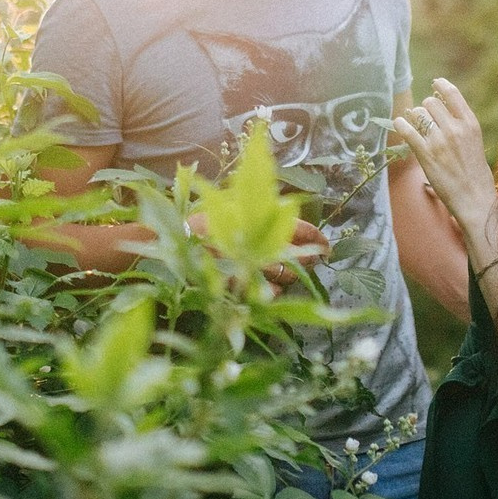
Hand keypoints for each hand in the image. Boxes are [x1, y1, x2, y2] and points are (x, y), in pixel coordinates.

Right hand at [186, 211, 329, 287]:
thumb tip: (289, 208)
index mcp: (254, 218)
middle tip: (317, 258)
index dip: (315, 235)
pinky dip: (273, 291)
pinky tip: (271, 287)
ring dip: (292, 274)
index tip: (326, 242)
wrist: (171, 243)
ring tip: (293, 271)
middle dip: (310, 257)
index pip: (296, 226)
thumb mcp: (231, 204)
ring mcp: (245, 266)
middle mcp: (253, 242)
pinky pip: (266, 294)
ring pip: (284, 275)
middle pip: (296, 254)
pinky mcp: (236, 285)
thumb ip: (259, 207)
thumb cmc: (204, 221)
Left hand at [393, 79, 497, 248]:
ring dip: (415, 118)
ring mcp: (439, 141)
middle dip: (427, 108)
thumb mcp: (475, 141)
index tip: (435, 82)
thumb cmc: (475, 172)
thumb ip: (461, 124)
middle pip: (430, 103)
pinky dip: (401, 125)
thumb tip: (442, 105)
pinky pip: (408, 131)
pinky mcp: (426, 155)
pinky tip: (399, 123)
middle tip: (427, 118)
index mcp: (470, 124)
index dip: (441, 85)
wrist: (475, 198)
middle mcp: (454, 129)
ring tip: (416, 124)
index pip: (452, 94)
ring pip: (418, 114)